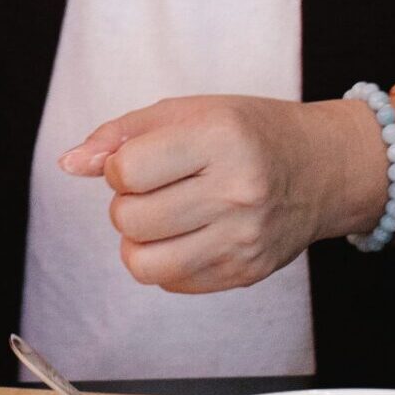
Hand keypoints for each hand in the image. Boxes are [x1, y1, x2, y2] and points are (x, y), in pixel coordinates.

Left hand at [59, 94, 384, 293]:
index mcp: (220, 139)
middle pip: (129, 220)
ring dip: (139, 240)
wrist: (326, 168)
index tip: (144, 161)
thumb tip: (69, 164)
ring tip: (163, 217)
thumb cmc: (248, 133)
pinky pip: (171, 283)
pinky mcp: (247, 272)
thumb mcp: (187, 112)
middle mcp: (237, 192)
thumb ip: (120, 135)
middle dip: (127, 204)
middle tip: (156, 189)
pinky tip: (189, 234)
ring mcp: (245, 238)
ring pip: (143, 263)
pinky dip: (166, 261)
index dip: (119, 167)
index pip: (126, 172)